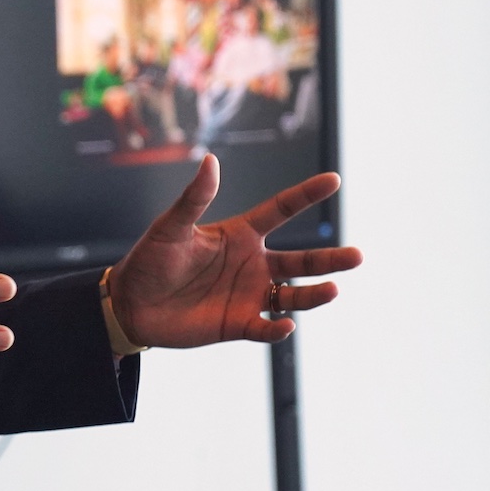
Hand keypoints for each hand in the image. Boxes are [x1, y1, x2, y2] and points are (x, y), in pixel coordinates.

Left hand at [108, 158, 361, 348]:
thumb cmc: (150, 260)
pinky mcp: (237, 324)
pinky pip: (265, 328)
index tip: (334, 179)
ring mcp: (248, 295)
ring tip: (334, 290)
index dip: (306, 195)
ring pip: (293, 295)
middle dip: (330, 259)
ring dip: (314, 294)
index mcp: (241, 234)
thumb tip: (211, 161)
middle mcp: (253, 264)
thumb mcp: (171, 227)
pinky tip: (285, 326)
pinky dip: (277, 329)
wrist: (131, 304)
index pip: (281, 210)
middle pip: (301, 260)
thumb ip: (194, 199)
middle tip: (358, 256)